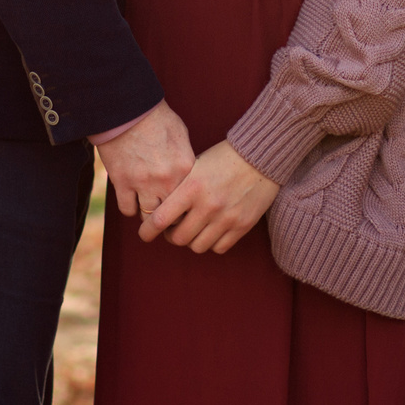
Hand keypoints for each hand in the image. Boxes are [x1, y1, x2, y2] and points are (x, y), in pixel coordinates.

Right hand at [94, 101, 193, 219]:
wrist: (125, 107)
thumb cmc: (155, 117)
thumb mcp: (180, 135)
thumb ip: (186, 161)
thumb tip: (189, 180)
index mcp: (185, 166)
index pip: (192, 201)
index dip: (187, 207)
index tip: (183, 209)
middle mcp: (167, 179)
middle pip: (173, 215)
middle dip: (170, 217)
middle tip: (166, 216)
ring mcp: (143, 182)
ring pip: (149, 216)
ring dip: (149, 214)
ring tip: (148, 207)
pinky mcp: (122, 182)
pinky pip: (128, 210)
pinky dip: (130, 207)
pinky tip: (132, 199)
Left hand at [141, 141, 277, 253]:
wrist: (260, 157)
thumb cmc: (223, 158)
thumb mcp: (195, 167)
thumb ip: (178, 189)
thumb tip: (159, 212)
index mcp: (192, 187)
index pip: (160, 219)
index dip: (148, 230)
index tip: (145, 233)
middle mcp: (208, 205)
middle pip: (178, 238)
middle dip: (170, 236)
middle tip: (171, 230)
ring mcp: (226, 218)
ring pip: (197, 246)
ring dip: (191, 241)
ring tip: (191, 230)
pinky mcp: (242, 225)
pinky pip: (219, 248)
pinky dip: (211, 243)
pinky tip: (210, 231)